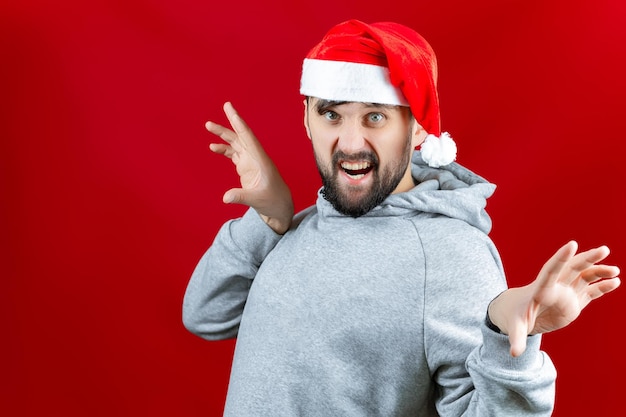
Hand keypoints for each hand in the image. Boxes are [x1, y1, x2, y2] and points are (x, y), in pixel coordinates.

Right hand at [206, 102, 293, 233]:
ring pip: (236, 143)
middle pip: (241, 136)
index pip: (248, 138)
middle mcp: (255, 157)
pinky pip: (233, 154)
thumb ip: (241, 197)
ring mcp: (251, 162)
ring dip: (223, 135)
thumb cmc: (273, 202)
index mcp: (260, 160)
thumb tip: (226, 197)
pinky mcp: (246, 168)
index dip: (239, 124)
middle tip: (225, 106)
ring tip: (209, 126)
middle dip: (232, 122)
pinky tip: (213, 147)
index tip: (231, 111)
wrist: (279, 208)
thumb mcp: (256, 200)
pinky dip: (224, 149)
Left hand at [488, 241, 619, 356]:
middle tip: (603, 250)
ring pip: (584, 277)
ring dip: (598, 271)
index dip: (561, 258)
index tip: (572, 244)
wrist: (519, 314)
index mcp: (540, 289)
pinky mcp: (574, 301)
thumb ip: (516, 338)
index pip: (551, 270)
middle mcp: (555, 287)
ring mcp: (566, 292)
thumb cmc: (515, 317)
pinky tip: (615, 283)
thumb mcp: (515, 327)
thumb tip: (514, 353)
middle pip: (572, 268)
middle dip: (587, 258)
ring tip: (614, 271)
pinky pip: (590, 291)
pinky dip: (601, 287)